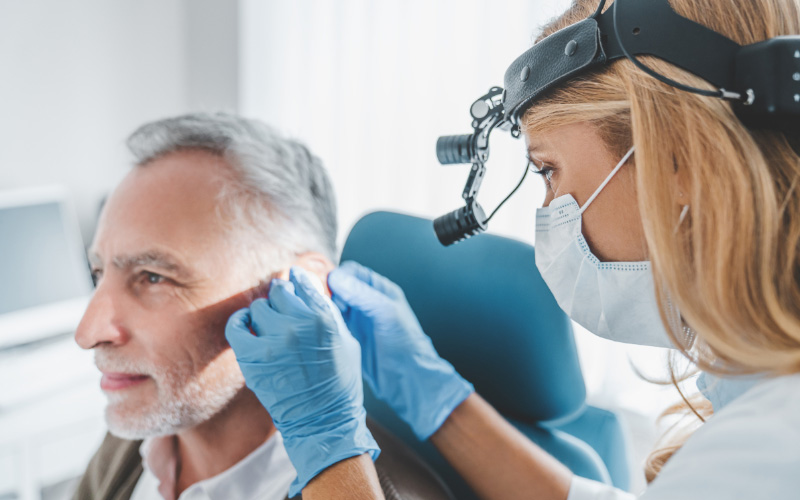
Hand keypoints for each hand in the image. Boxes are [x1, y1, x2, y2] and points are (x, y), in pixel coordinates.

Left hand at [225, 267, 378, 496]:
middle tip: (281, 311)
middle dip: (280, 298)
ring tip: (269, 327)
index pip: (302, 282)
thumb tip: (309, 288)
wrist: (322, 420)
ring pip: (258, 307)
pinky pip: (236, 325)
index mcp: (324, 317)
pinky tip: (245, 325)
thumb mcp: (346, 340)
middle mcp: (298, 324)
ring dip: (263, 314)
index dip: (296, 281)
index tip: (292, 283)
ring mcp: (273, 340)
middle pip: (278, 291)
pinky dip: (239, 322)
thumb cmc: (339, 382)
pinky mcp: (252, 357)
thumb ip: (328, 311)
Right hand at [328, 260, 473, 439]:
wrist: (408, 380)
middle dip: (326, 291)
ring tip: (317, 315)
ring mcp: (357, 320)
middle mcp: (367, 303)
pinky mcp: (349, 337)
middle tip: (318, 302)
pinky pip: (332, 324)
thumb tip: (336, 277)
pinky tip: (319, 329)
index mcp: (379, 290)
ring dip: (323, 308)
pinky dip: (324, 323)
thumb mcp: (387, 314)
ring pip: (332, 306)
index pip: (352, 272)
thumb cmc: (406, 345)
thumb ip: (363, 294)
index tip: (326, 286)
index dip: (337, 276)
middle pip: (338, 288)